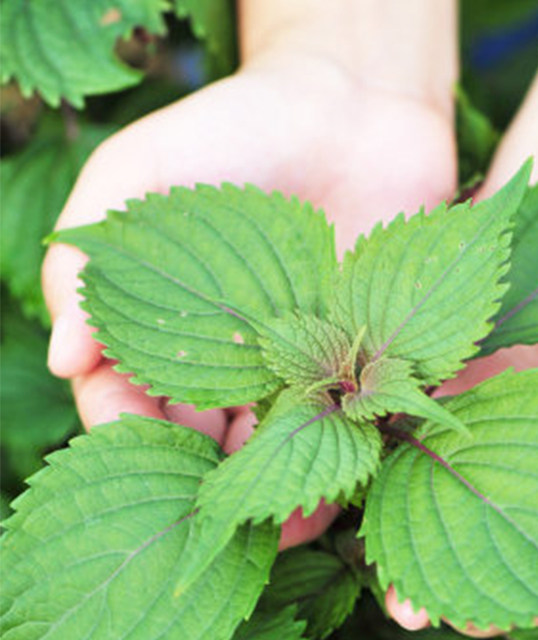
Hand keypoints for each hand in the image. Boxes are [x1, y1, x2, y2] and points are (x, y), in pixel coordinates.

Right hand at [42, 52, 456, 547]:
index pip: (131, 398)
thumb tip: (61, 352)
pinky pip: (351, 424)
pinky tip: (334, 494)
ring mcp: (302, 366)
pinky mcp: (366, 361)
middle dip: (203, 483)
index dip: (123, 430)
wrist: (354, 105)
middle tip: (206, 519)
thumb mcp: (138, 168)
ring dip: (270, 493)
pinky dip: (341, 463)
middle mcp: (234, 360)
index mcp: (172, 328)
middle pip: (205, 439)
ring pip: (276, 446)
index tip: (128, 448)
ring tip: (272, 527)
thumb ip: (89, 253)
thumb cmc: (236, 126)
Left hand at [388, 268, 537, 630]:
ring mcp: (501, 441)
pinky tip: (375, 527)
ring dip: (438, 566)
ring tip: (409, 604)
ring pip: (471, 521)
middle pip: (535, 555)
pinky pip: (421, 464)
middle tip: (458, 618)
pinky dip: (398, 497)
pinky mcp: (449, 408)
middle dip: (498, 598)